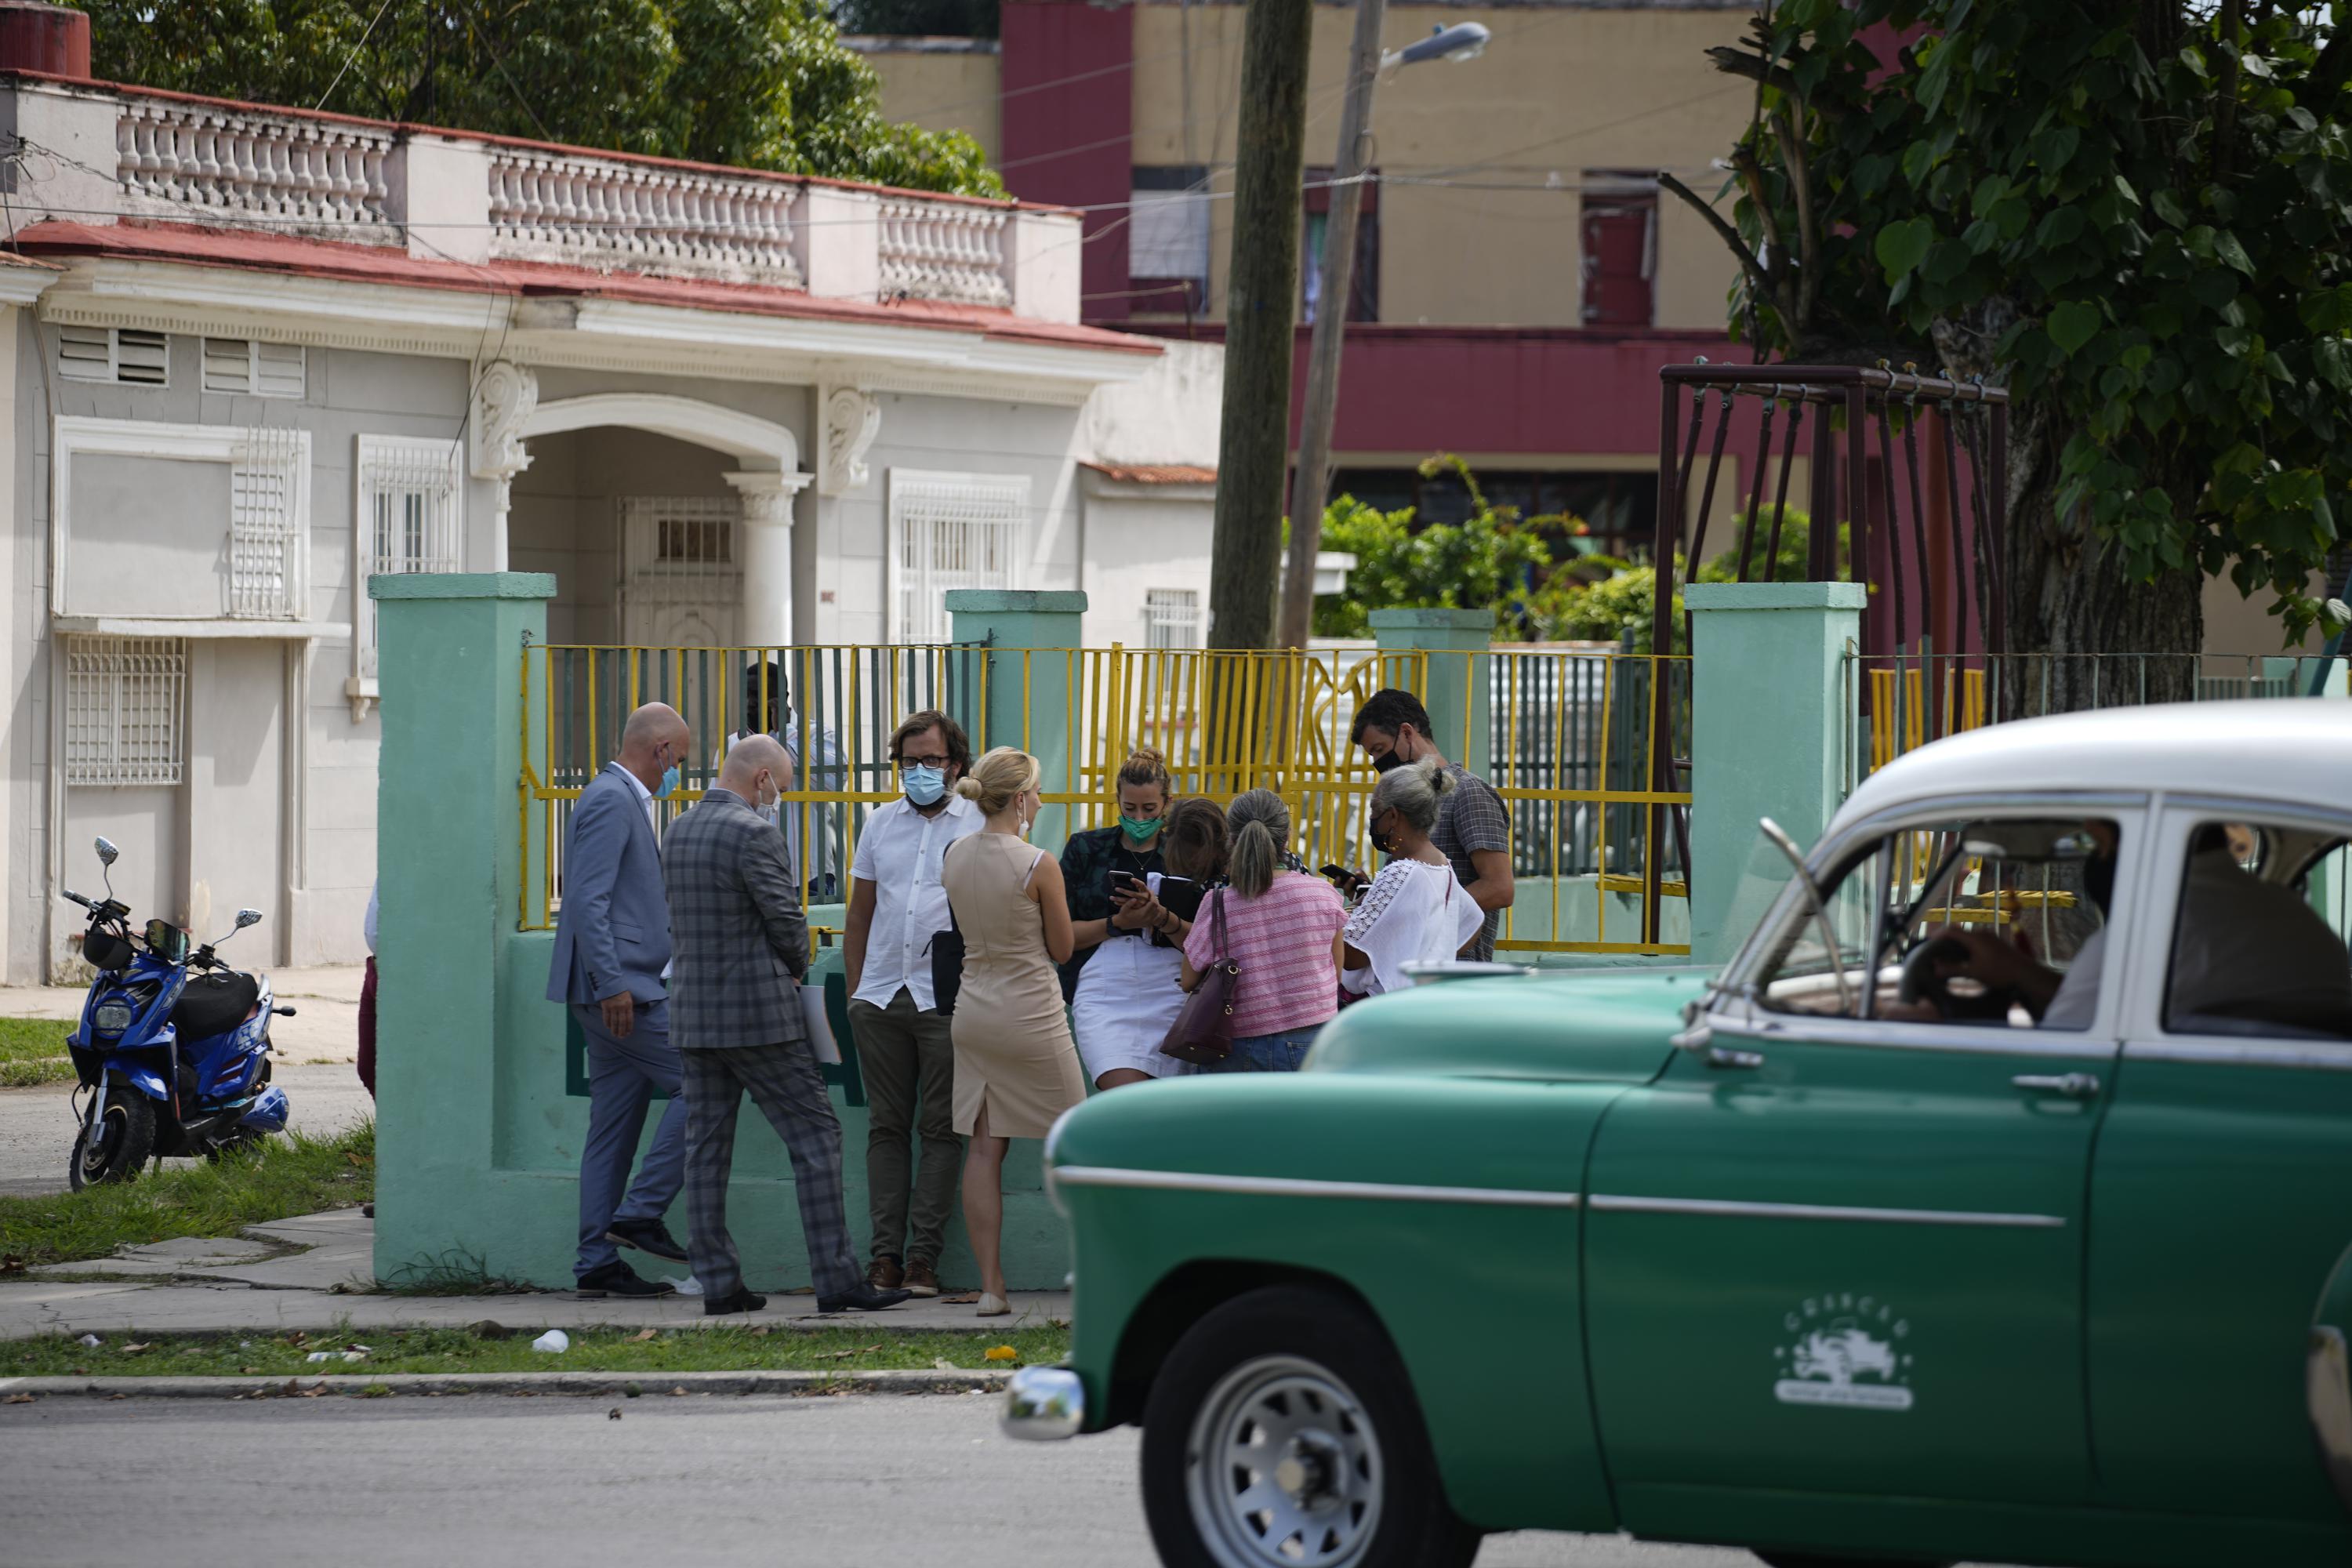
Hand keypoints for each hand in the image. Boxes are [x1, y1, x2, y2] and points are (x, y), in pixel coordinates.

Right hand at [600, 992, 636, 1038]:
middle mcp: (621, 1007)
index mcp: (628, 1005)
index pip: (629, 1019)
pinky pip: (606, 1017)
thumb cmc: (621, 990)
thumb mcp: (628, 997)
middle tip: (621, 1037)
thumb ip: (628, 1007)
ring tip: (614, 1034)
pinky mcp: (605, 1006)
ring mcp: (613, 1007)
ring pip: (614, 1021)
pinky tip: (608, 1027)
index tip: (628, 1033)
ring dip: (614, 1029)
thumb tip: (628, 1018)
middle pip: (622, 1022)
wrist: (611, 982)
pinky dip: (607, 1023)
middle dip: (621, 1031)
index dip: (629, 1027)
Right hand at [1110, 887, 1160, 930]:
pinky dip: (1155, 913)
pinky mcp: (1148, 924)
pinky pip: (1155, 918)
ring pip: (1157, 912)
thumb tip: (1135, 898)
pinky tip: (1151, 908)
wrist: (1122, 924)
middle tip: (1151, 896)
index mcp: (1142, 913)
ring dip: (1155, 907)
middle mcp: (1147, 918)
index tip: (1150, 893)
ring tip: (1151, 901)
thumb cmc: (1123, 915)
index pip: (1153, 903)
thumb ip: (1129, 903)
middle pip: (1156, 907)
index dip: (1152, 897)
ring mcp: (1148, 922)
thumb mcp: (1124, 908)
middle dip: (1154, 901)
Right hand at [1927, 924, 2041, 990]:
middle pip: (1960, 934)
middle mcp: (1982, 933)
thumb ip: (1953, 969)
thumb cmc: (1999, 972)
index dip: (1938, 935)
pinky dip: (1970, 949)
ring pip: (1970, 939)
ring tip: (1954, 959)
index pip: (1951, 931)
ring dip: (1960, 947)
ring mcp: (1991, 937)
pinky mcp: (1998, 943)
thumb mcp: (1974, 972)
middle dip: (1948, 943)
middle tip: (1940, 954)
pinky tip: (1970, 960)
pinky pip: (1979, 942)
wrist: (2026, 974)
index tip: (1929, 943)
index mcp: (1974, 938)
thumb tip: (1935, 968)